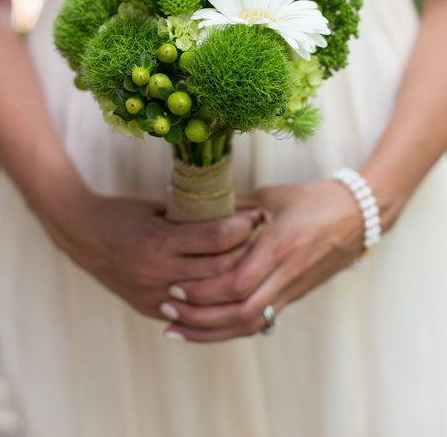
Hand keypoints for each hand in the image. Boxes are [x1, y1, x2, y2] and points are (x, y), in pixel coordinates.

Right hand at [39, 181, 261, 321]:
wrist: (80, 235)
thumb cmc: (122, 213)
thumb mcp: (158, 208)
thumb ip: (191, 217)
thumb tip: (235, 215)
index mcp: (159, 241)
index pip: (216, 238)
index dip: (242, 227)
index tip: (256, 216)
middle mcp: (157, 271)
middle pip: (219, 270)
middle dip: (245, 252)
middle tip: (261, 238)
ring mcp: (153, 294)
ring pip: (209, 295)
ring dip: (232, 278)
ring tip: (248, 262)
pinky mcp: (149, 308)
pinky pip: (191, 311)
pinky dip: (211, 299)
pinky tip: (226, 286)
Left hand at [160, 181, 364, 341]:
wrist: (360, 216)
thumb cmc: (313, 199)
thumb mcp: (272, 197)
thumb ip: (236, 209)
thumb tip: (197, 214)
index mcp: (281, 245)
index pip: (238, 282)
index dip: (204, 291)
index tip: (175, 286)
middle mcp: (288, 273)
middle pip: (241, 311)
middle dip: (200, 316)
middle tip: (168, 309)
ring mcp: (294, 288)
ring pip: (251, 324)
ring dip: (212, 331)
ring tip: (178, 329)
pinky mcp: (296, 295)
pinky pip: (262, 321)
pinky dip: (231, 328)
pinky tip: (207, 328)